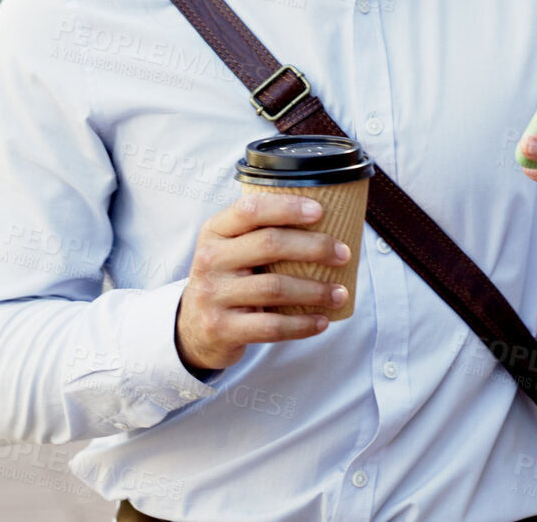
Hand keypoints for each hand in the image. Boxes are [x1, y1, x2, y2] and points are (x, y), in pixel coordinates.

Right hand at [174, 192, 350, 373]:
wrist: (192, 328)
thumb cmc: (227, 281)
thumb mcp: (230, 250)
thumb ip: (259, 233)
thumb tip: (326, 218)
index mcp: (214, 231)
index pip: (251, 209)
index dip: (287, 208)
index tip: (320, 212)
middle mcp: (210, 259)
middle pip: (269, 244)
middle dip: (314, 247)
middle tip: (343, 255)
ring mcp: (213, 295)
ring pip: (275, 287)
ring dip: (316, 290)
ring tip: (340, 293)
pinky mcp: (222, 328)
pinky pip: (271, 326)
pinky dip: (302, 325)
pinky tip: (322, 321)